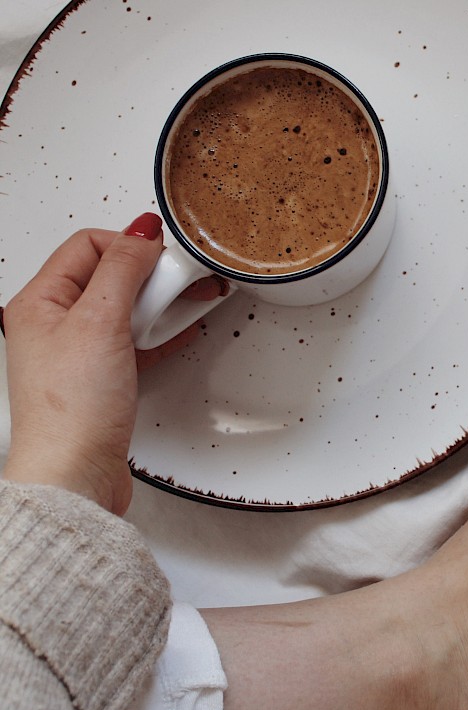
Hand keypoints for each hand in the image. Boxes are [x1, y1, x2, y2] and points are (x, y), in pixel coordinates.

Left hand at [1, 213, 216, 514]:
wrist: (76, 472)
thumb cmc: (71, 410)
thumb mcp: (100, 322)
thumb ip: (122, 271)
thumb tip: (141, 235)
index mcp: (40, 301)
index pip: (89, 245)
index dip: (130, 244)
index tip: (166, 256)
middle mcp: (55, 323)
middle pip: (110, 275)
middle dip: (150, 273)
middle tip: (182, 279)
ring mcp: (80, 352)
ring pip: (126, 308)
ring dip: (157, 302)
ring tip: (184, 302)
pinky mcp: (103, 377)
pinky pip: (135, 340)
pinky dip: (159, 331)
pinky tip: (179, 329)